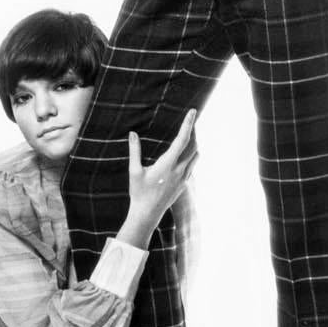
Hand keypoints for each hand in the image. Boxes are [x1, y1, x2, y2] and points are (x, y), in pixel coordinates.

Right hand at [119, 110, 198, 248]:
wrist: (147, 214)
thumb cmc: (139, 192)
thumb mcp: (134, 171)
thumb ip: (134, 151)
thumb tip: (132, 134)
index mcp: (168, 164)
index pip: (182, 139)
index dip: (188, 124)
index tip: (193, 112)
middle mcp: (179, 170)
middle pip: (193, 145)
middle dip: (192, 131)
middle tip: (190, 119)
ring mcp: (184, 178)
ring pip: (195, 156)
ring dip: (194, 143)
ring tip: (189, 133)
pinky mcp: (184, 184)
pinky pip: (192, 165)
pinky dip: (191, 155)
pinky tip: (186, 154)